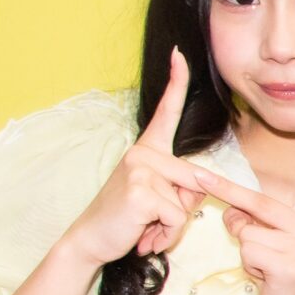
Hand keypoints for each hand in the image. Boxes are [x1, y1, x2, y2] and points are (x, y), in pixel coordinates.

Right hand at [64, 51, 211, 265]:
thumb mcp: (160, 198)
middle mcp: (143, 153)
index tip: (179, 54)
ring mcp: (140, 169)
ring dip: (174, 226)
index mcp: (148, 149)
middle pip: (198, 180)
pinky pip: (178, 217)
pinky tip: (142, 234)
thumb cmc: (129, 219)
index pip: (166, 111)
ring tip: (146, 226)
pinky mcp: (140, 191)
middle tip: (152, 220)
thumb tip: (203, 186)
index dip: (177, 82)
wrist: (91, 240)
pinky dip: (166, 235)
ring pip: (188, 203)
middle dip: (185, 210)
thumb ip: (183, 188)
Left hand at [191, 114, 294, 294]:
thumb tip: (232, 210)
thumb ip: (256, 219)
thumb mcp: (270, 240)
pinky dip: (247, 263)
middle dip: (223, 190)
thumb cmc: (280, 273)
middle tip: (196, 176)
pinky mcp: (288, 262)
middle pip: (258, 201)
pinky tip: (264, 275)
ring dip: (242, 246)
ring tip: (261, 263)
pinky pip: (248, 249)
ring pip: (245, 230)